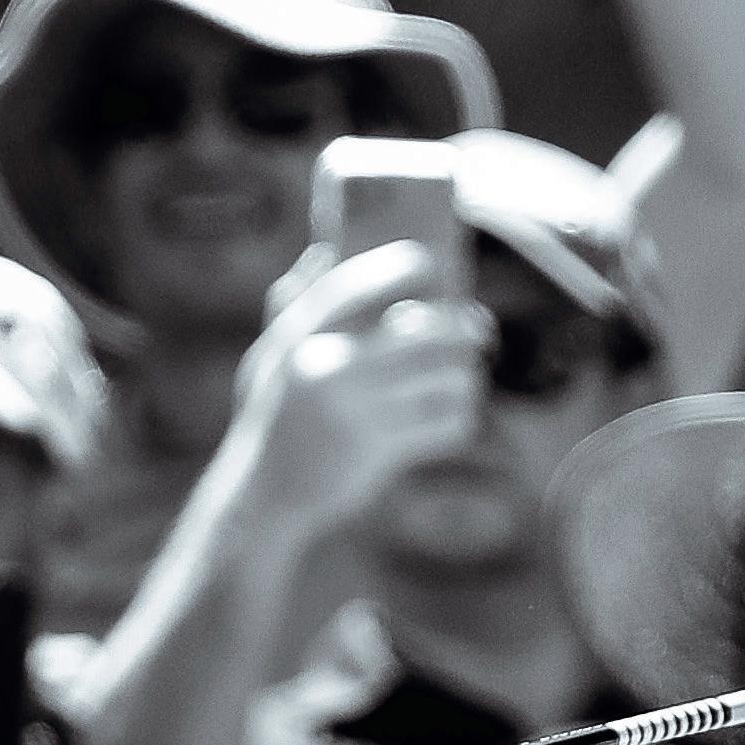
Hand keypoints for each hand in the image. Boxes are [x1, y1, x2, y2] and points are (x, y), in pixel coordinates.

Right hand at [230, 241, 486, 540]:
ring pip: (444, 379)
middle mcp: (326, 366)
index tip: (434, 263)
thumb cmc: (272, 419)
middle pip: (422, 331)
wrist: (263, 495)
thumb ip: (293, 305)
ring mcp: (353, 409)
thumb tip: (324, 249)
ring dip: (465, 380)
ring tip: (465, 382)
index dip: (401, 267)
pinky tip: (453, 419)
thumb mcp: (269, 358)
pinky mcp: (377, 450)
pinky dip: (459, 420)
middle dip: (464, 329)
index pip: (355, 284)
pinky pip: (444, 423)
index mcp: (299, 337)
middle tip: (481, 332)